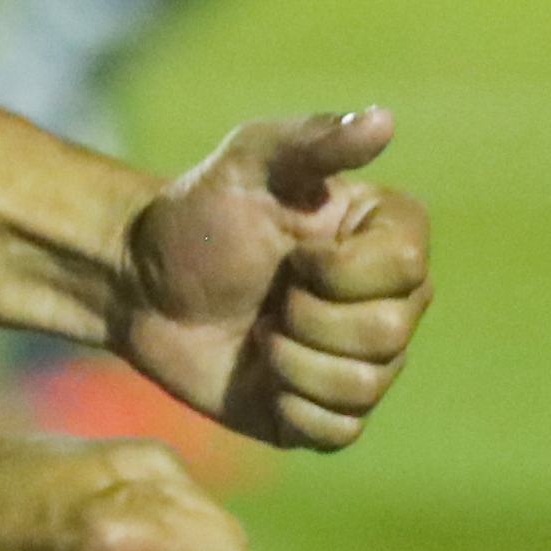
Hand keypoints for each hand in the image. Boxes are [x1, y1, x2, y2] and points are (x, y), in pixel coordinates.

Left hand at [113, 107, 429, 450]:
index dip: (340, 272)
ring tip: (260, 335)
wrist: (142, 287)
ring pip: (366, 387)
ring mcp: (360, 360)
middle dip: (310, 319)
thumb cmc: (197, 215)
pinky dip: (294, 408)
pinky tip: (263, 379)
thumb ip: (314, 140)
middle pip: (390, 335)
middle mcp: (389, 300)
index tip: (292, 253)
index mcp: (384, 237)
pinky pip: (341, 431)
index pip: (408, 270)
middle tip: (270, 299)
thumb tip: (383, 120)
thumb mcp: (247, 163)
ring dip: (294, 363)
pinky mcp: (325, 411)